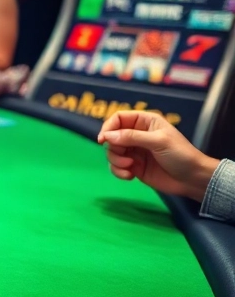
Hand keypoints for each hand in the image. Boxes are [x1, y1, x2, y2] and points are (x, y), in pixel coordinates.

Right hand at [97, 111, 218, 200]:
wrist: (192, 178)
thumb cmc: (180, 154)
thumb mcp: (157, 141)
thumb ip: (131, 137)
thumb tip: (107, 136)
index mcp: (145, 122)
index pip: (118, 118)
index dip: (108, 127)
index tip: (103, 140)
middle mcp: (137, 135)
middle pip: (112, 137)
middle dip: (114, 150)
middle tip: (125, 159)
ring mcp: (134, 151)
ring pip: (112, 153)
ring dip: (116, 162)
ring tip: (130, 168)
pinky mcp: (133, 166)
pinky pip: (116, 167)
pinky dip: (119, 172)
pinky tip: (130, 176)